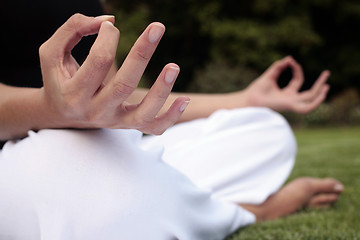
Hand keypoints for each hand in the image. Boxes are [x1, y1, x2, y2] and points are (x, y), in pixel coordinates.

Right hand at [39, 14, 188, 134]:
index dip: (108, 38)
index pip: (98, 62)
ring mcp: (115, 121)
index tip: (110, 26)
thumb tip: (109, 21)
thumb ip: (73, 29)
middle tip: (158, 27)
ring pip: (143, 112)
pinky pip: (154, 127)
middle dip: (142, 54)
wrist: (62, 114)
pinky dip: (172, 116)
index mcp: (74, 94)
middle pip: (123, 85)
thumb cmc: (60, 79)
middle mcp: (95, 111)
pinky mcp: (129, 125)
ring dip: (161, 90)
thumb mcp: (52, 52)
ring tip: (174, 66)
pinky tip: (184, 99)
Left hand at [244, 56, 329, 113]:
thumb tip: (289, 59)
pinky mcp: (289, 106)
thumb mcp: (270, 75)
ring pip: (310, 100)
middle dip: (319, 83)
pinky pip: (306, 108)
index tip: (290, 61)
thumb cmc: (256, 89)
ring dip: (319, 93)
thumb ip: (279, 66)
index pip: (298, 81)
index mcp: (286, 94)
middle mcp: (290, 99)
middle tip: (327, 72)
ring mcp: (291, 104)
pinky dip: (314, 103)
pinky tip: (321, 93)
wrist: (250, 99)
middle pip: (309, 93)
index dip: (297, 69)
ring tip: (327, 84)